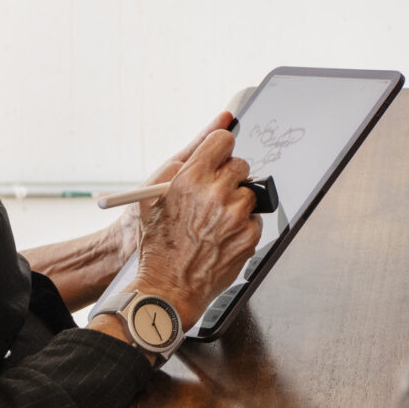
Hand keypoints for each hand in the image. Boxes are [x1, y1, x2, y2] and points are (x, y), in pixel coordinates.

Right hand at [107, 107, 241, 266]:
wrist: (166, 287)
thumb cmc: (156, 242)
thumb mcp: (153, 194)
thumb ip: (186, 156)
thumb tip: (223, 120)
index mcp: (190, 179)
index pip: (223, 140)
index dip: (218, 150)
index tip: (217, 157)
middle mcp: (215, 195)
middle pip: (239, 164)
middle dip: (227, 176)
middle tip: (213, 193)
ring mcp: (235, 217)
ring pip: (248, 192)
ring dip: (235, 201)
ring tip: (213, 220)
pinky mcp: (249, 236)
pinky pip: (254, 218)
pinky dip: (242, 225)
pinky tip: (221, 236)